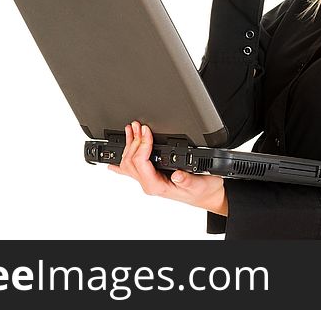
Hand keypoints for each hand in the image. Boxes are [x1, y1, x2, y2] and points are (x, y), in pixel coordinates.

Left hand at [107, 120, 227, 215]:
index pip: (141, 163)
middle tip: (137, 126)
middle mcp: (149, 183)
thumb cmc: (203, 190)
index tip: (146, 131)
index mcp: (158, 186)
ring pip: (128, 163)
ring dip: (128, 145)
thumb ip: (187, 180)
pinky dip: (122, 162)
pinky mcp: (150, 176)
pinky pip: (132, 170)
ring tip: (131, 130)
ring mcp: (148, 180)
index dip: (141, 145)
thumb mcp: (200, 184)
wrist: (207, 195)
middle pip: (130, 161)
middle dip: (133, 141)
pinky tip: (113, 162)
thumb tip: (177, 174)